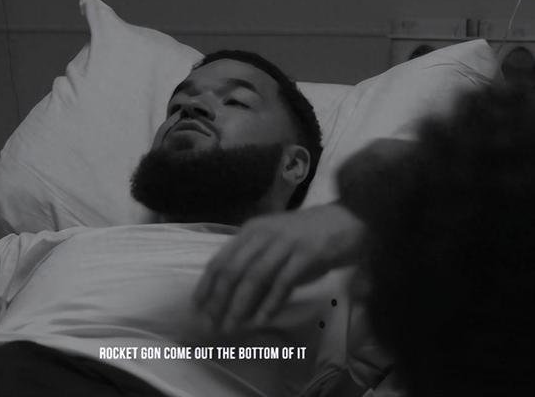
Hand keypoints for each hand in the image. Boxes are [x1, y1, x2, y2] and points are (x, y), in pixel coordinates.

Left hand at [193, 203, 364, 332]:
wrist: (349, 220)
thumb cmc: (309, 237)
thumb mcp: (276, 245)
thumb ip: (255, 264)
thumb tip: (232, 298)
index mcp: (252, 230)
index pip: (220, 259)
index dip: (206, 285)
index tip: (197, 308)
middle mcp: (264, 234)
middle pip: (232, 270)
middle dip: (218, 300)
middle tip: (211, 325)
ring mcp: (285, 242)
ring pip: (253, 277)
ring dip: (239, 305)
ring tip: (231, 327)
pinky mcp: (307, 254)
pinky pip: (283, 282)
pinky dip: (270, 303)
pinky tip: (262, 320)